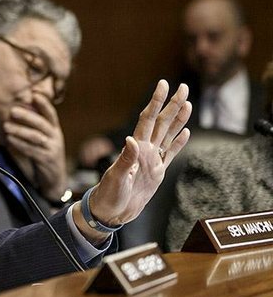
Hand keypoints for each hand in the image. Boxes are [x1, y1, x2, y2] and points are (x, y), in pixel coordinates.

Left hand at [4, 93, 67, 200]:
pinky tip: (10, 140)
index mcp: (54, 129)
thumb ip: (36, 126)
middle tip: (12, 110)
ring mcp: (52, 149)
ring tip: (6, 126)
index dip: (43, 103)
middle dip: (27, 116)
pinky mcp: (47, 160)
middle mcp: (55, 137)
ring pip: (36, 137)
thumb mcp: (44, 138)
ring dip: (20, 130)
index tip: (34, 94)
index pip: (50, 113)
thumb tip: (20, 109)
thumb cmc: (45, 154)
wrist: (54, 178)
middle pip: (42, 123)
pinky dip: (20, 144)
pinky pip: (32, 150)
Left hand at [73, 80, 191, 242]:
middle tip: (184, 86)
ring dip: (178, 120)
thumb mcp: (116, 178)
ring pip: (168, 135)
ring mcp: (152, 160)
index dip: (156, 102)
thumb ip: (126, 160)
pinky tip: (185, 132)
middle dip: (172, 104)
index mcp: (135, 149)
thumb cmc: (108, 195)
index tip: (163, 84)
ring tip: (187, 103)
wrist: (111, 212)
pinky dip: (178, 143)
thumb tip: (131, 140)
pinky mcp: (157, 173)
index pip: (148, 119)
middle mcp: (144, 150)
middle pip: (162, 122)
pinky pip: (170, 154)